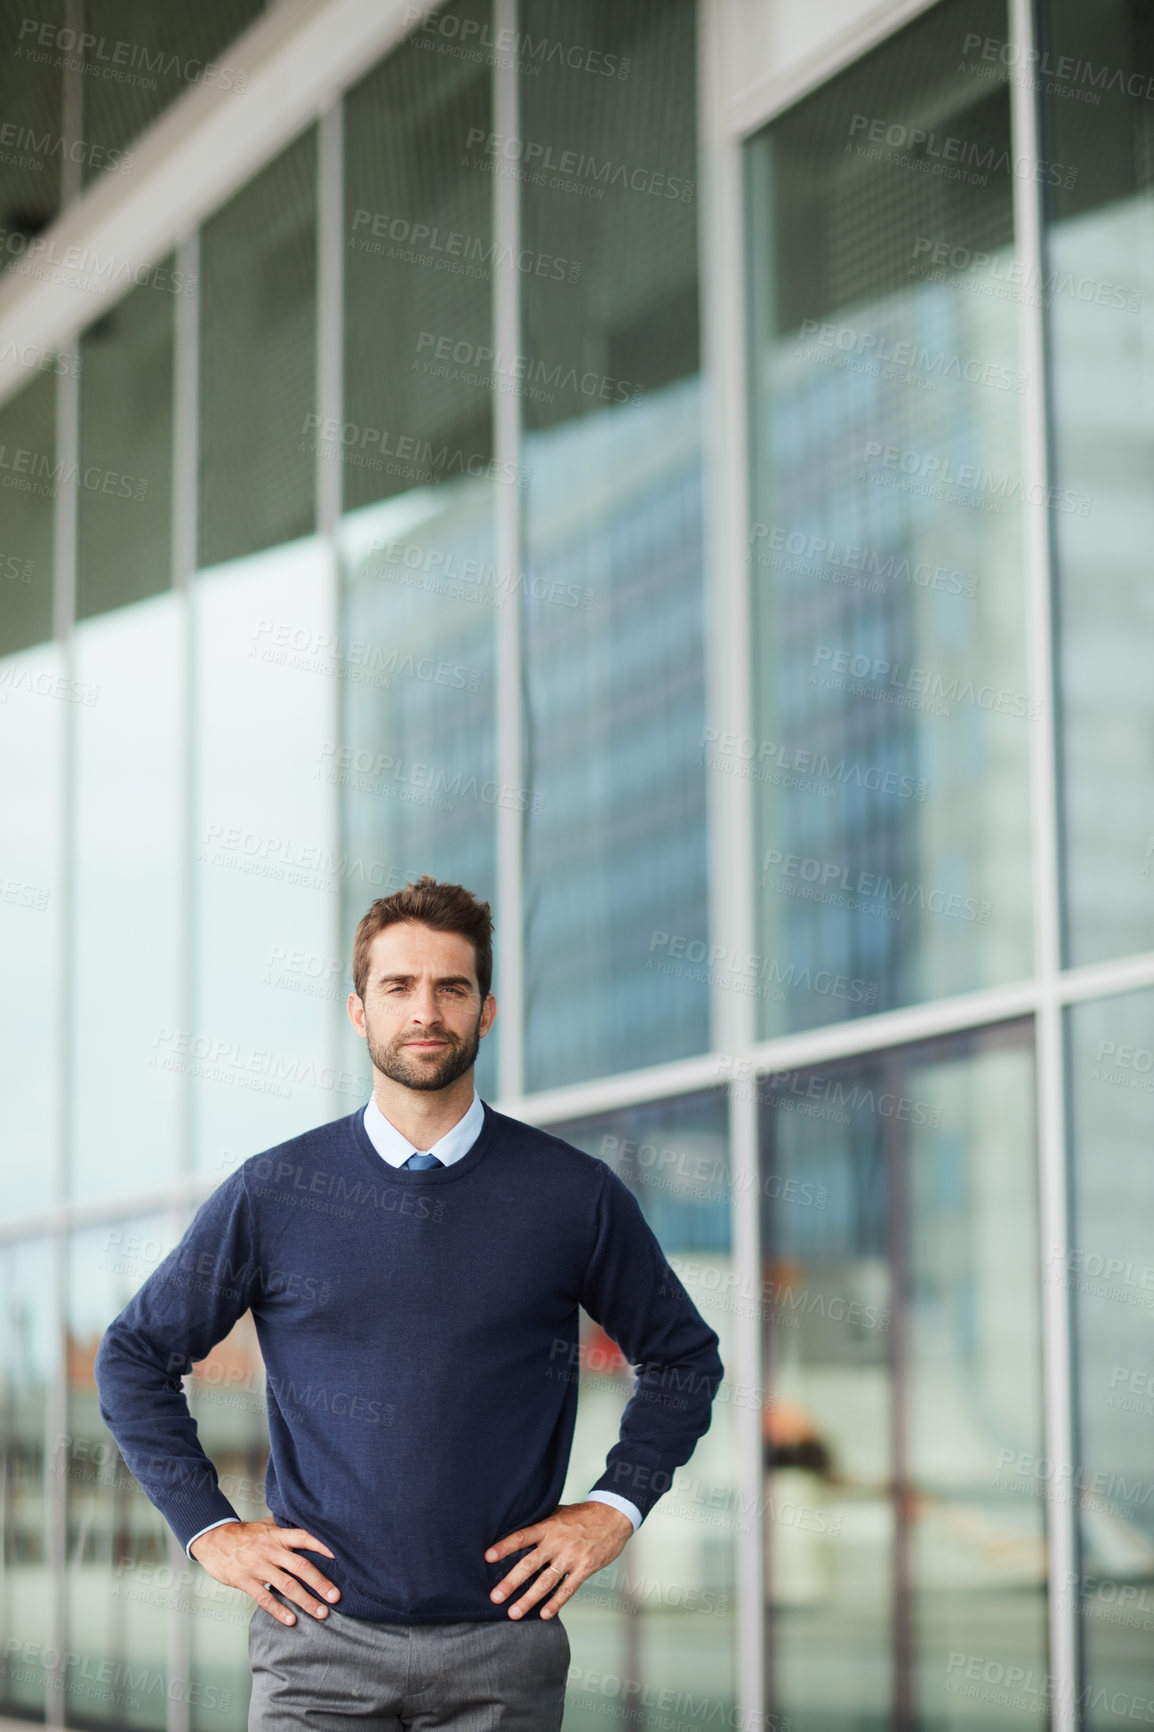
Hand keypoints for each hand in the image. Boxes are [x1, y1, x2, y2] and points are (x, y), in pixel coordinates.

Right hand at [189, 1517, 339, 1625]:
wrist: (214, 1539)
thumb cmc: (245, 1534)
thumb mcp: (266, 1526)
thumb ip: (286, 1530)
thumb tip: (310, 1530)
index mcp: (279, 1535)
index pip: (306, 1537)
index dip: (323, 1546)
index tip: (340, 1557)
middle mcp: (271, 1550)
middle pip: (301, 1566)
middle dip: (320, 1583)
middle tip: (336, 1597)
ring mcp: (258, 1566)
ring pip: (286, 1585)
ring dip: (306, 1601)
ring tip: (321, 1613)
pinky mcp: (245, 1580)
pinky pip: (264, 1598)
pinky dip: (278, 1610)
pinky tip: (291, 1621)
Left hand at [485, 1500, 632, 1619]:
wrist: (613, 1516)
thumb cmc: (583, 1516)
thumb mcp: (559, 1514)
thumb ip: (542, 1526)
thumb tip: (519, 1537)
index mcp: (548, 1526)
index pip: (521, 1537)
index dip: (504, 1547)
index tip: (487, 1558)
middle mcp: (557, 1542)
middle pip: (529, 1564)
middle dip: (510, 1582)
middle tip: (495, 1597)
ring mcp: (571, 1556)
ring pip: (546, 1581)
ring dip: (529, 1599)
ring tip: (514, 1612)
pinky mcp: (585, 1567)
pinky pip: (568, 1588)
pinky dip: (555, 1602)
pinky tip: (544, 1613)